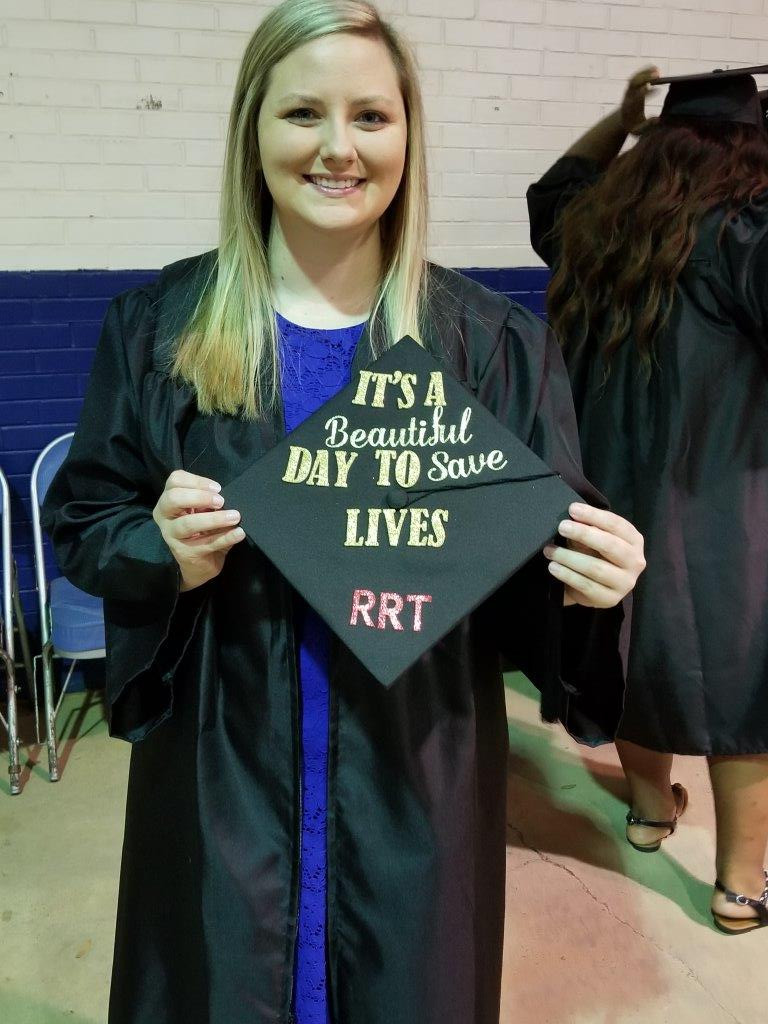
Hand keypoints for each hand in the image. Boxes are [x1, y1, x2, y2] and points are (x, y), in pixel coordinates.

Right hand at [152, 470, 244, 591]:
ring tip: (235, 517)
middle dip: (199, 497)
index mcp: (168, 500)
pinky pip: (206, 543)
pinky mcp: (185, 553)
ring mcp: (172, 535)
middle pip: (173, 499)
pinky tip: (239, 533)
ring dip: (214, 519)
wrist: (199, 564)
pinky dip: (225, 537)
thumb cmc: (201, 530)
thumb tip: (226, 495)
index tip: (218, 488)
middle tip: (221, 501)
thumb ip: (208, 501)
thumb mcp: (203, 511)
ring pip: (188, 524)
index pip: (175, 481)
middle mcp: (165, 516)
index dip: (196, 481)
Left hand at [543, 503, 644, 608]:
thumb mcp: (594, 538)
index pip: (616, 524)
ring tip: (550, 550)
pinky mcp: (610, 599)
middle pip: (610, 545)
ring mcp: (625, 583)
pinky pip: (586, 585)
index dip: (594, 515)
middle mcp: (636, 562)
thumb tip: (572, 517)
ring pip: (596, 568)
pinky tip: (553, 567)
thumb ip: (589, 528)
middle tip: (562, 527)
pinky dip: (567, 575)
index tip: (572, 509)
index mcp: (634, 541)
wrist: (594, 587)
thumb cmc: (595, 554)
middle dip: (583, 534)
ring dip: (569, 557)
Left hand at [621, 66, 659, 135]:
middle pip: (634, 85)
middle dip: (645, 78)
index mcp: (629, 108)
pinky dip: (643, 72)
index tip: (659, 90)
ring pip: (634, 79)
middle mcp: (627, 98)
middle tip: (658, 75)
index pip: (638, 97)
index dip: (648, 92)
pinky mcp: (629, 88)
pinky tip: (654, 68)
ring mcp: (627, 92)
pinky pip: (635, 77)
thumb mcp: (638, 131)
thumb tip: (658, 119)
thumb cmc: (632, 126)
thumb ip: (647, 126)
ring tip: (657, 69)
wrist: (620, 122)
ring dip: (645, 73)